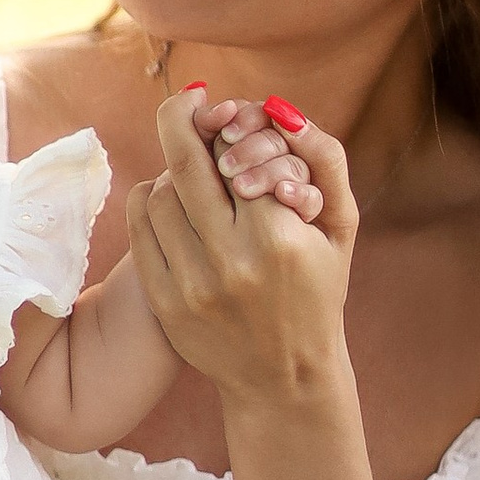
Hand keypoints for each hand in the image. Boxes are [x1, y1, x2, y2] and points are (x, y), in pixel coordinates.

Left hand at [124, 88, 356, 414]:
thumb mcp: (339, 226)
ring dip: (174, 170)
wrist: (284, 378)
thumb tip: (277, 106)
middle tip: (191, 101)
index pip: (235, 154)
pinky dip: (149, 200)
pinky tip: (169, 198)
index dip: (229, 126)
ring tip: (192, 171)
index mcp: (279, 237)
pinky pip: (139, 228)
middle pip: (187, 163)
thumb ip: (322, 158)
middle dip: (184, 119)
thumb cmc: (319, 290)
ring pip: (160, 193)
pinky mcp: (165, 301)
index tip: (228, 117)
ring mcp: (192, 283)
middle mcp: (232, 260)